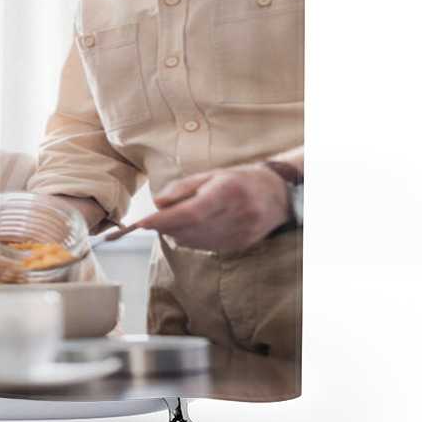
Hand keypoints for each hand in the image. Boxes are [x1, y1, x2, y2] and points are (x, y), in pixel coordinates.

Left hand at [138, 165, 290, 251]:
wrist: (277, 195)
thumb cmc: (239, 180)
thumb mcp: (211, 174)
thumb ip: (182, 188)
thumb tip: (158, 203)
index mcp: (228, 191)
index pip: (191, 211)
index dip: (165, 219)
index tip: (144, 222)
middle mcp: (237, 214)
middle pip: (191, 229)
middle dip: (166, 226)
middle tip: (152, 220)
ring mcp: (240, 233)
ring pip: (196, 241)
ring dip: (176, 234)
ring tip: (173, 220)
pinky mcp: (240, 245)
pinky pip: (207, 247)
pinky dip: (191, 240)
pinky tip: (189, 229)